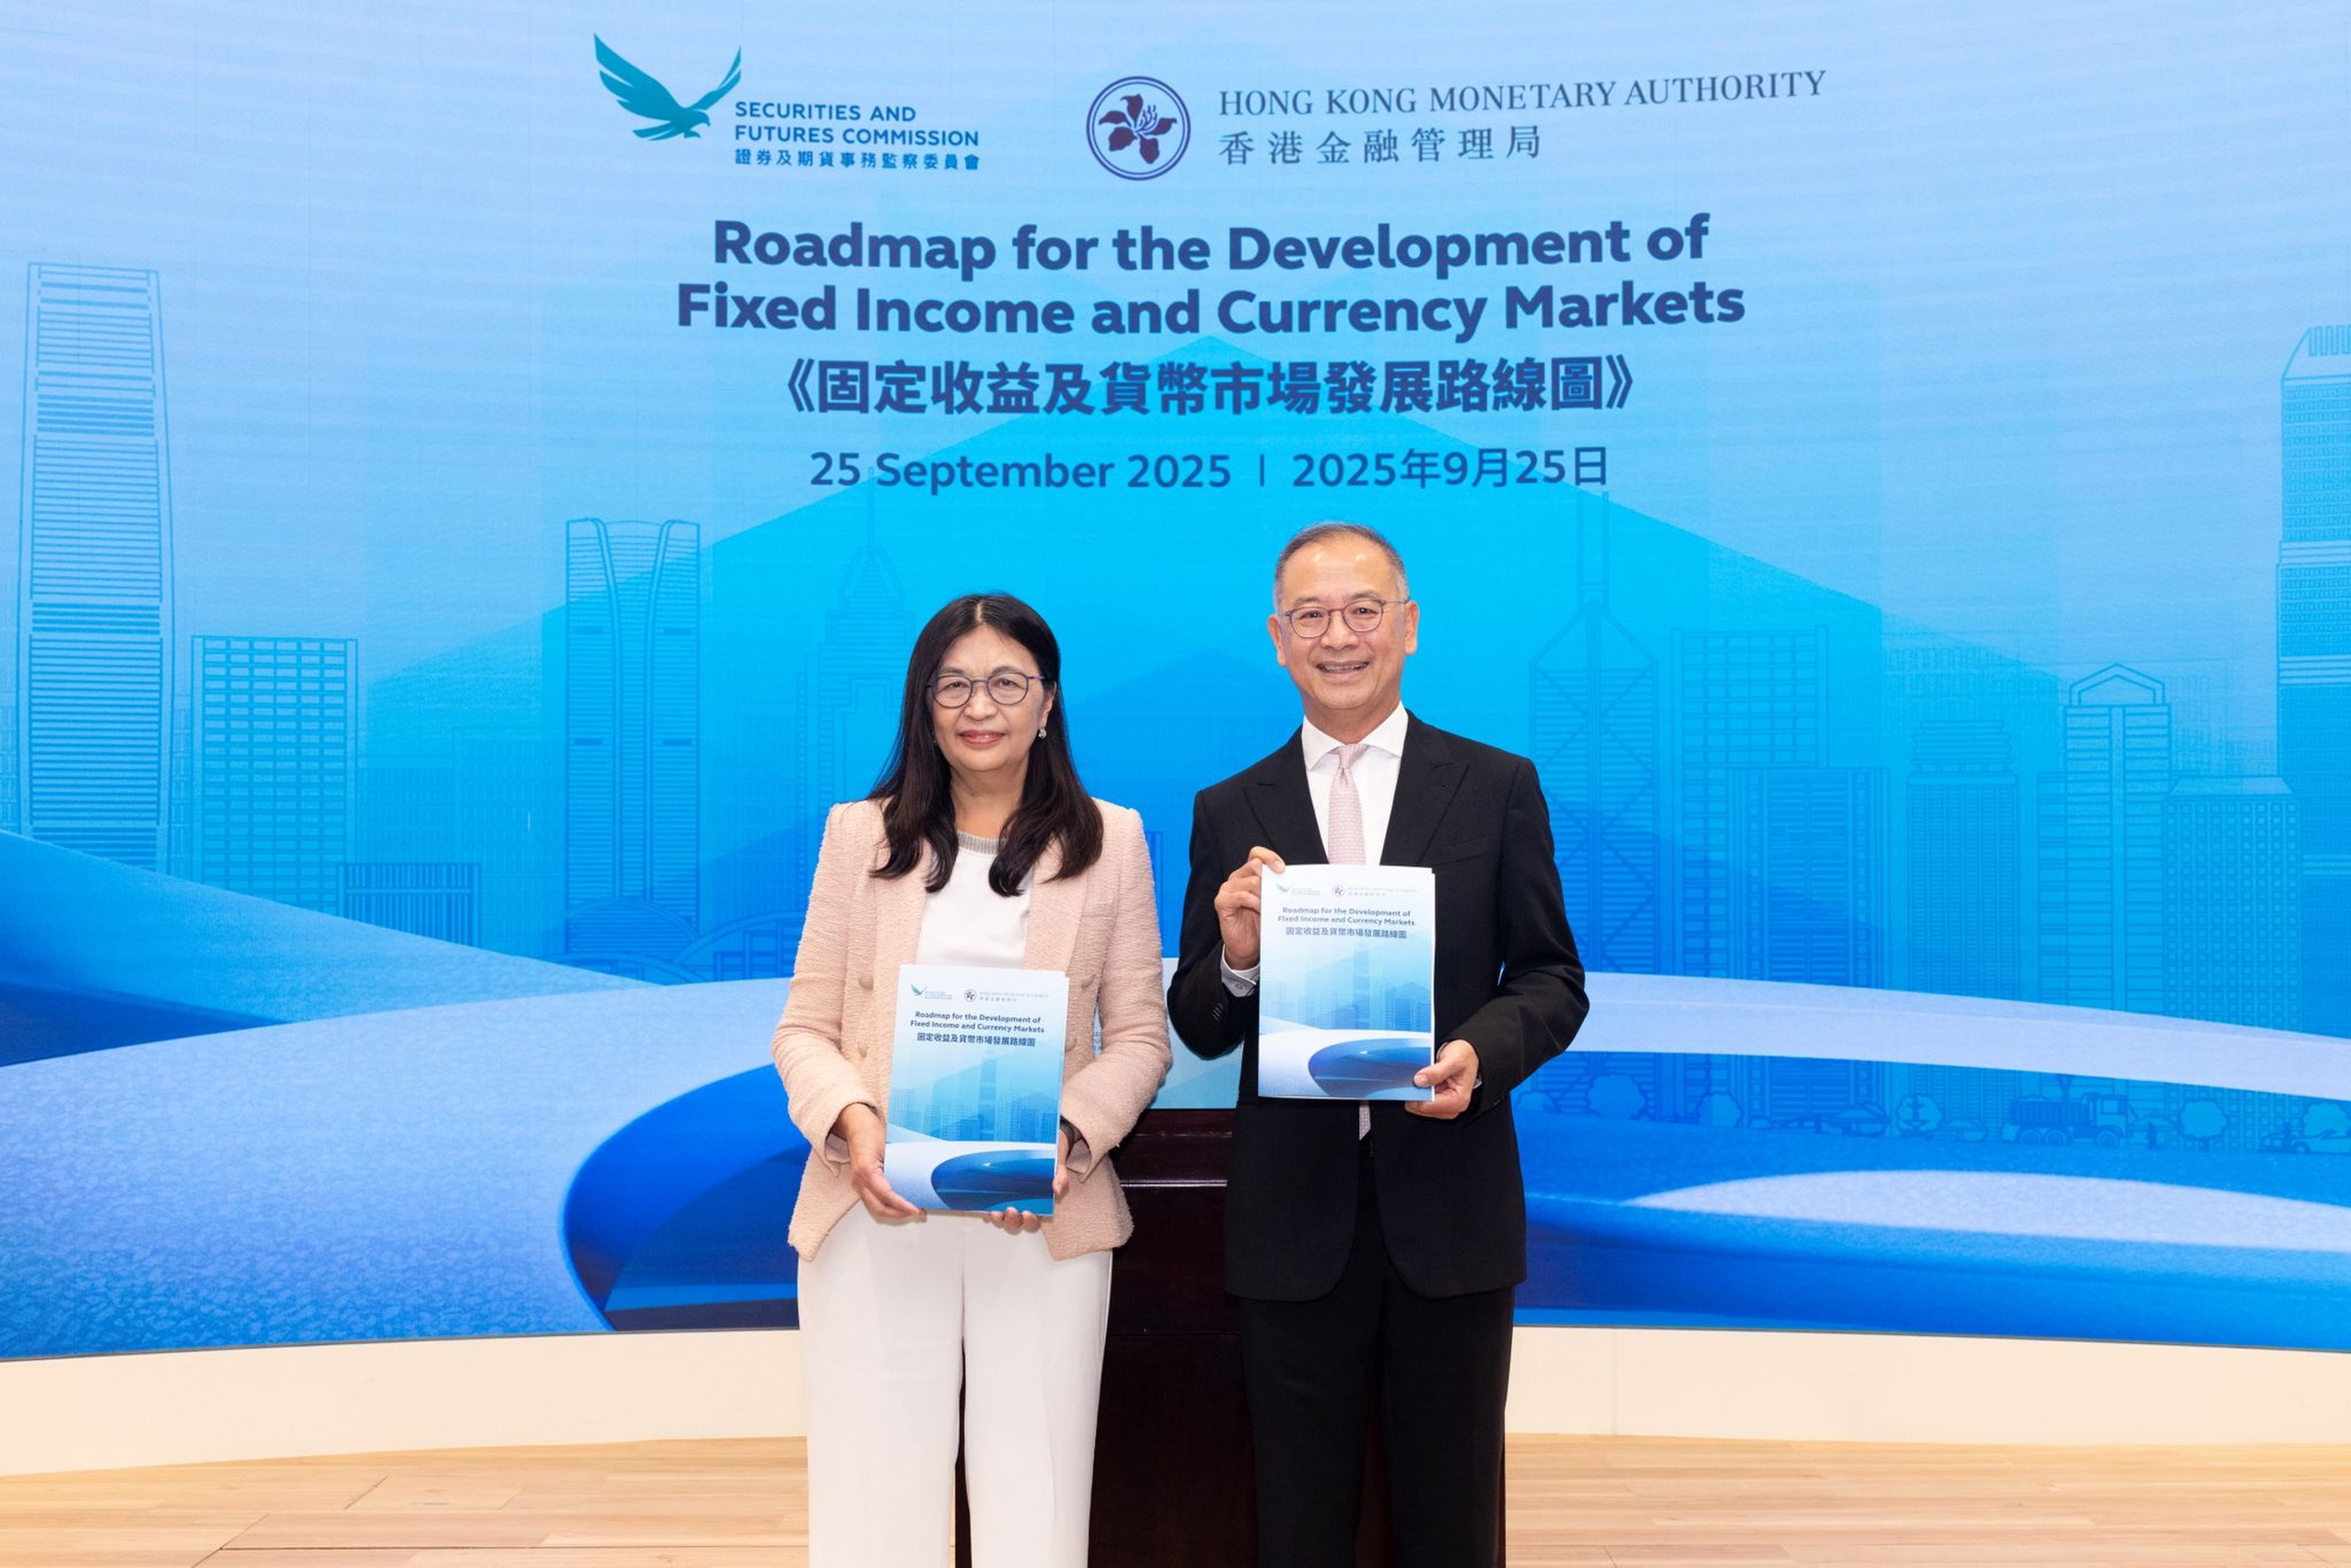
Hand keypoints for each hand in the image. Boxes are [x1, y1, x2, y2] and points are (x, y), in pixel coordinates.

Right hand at [834, 1104, 920, 1221]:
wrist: (855, 1125)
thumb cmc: (870, 1131)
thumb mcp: (889, 1145)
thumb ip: (901, 1162)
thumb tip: (922, 1176)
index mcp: (866, 1171)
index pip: (886, 1196)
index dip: (902, 1205)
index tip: (915, 1209)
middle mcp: (859, 1180)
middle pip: (879, 1208)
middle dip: (899, 1214)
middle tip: (918, 1212)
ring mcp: (858, 1183)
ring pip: (875, 1207)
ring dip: (894, 1212)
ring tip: (912, 1210)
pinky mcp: (861, 1184)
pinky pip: (874, 1200)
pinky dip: (888, 1205)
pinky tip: (900, 1203)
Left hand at [985, 1127, 1069, 1234]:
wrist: (1042, 1152)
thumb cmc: (1050, 1165)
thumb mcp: (1059, 1169)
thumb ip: (1061, 1178)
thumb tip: (1057, 1189)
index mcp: (1039, 1206)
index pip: (1034, 1220)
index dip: (1030, 1220)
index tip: (1027, 1213)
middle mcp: (1024, 1206)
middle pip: (1016, 1221)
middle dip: (1011, 1219)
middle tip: (1010, 1210)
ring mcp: (1011, 1201)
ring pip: (1003, 1216)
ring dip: (998, 1217)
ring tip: (994, 1212)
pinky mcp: (1000, 1194)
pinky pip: (992, 1205)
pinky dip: (987, 1207)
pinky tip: (983, 1205)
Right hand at [1215, 847, 1287, 969]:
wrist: (1247, 947)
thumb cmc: (1260, 923)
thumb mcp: (1271, 902)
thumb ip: (1276, 888)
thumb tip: (1290, 879)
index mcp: (1248, 874)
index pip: (1256, 854)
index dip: (1269, 857)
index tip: (1282, 869)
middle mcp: (1237, 878)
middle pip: (1255, 865)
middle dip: (1270, 879)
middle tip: (1278, 893)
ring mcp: (1227, 889)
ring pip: (1251, 881)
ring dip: (1265, 895)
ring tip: (1269, 907)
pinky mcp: (1222, 902)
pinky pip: (1241, 896)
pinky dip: (1254, 902)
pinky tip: (1260, 911)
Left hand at [1407, 1039, 1478, 1119]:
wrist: (1468, 1054)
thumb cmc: (1464, 1057)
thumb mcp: (1453, 1060)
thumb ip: (1436, 1071)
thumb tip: (1419, 1080)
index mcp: (1458, 1100)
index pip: (1428, 1106)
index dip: (1415, 1095)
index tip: (1409, 1083)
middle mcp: (1452, 1107)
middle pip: (1423, 1109)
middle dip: (1415, 1095)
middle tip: (1411, 1079)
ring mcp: (1445, 1107)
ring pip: (1420, 1108)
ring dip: (1415, 1094)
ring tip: (1417, 1079)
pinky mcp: (1439, 1103)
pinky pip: (1421, 1103)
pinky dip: (1417, 1093)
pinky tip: (1419, 1082)